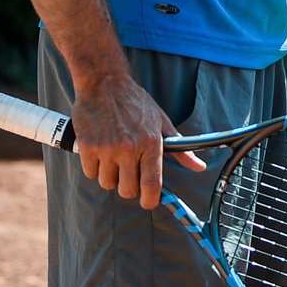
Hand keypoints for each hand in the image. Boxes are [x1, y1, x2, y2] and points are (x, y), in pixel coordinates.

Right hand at [70, 71, 204, 210]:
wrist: (104, 83)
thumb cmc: (136, 103)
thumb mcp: (162, 122)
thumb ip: (180, 149)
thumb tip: (199, 167)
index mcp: (151, 143)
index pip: (152, 184)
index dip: (151, 200)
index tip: (150, 203)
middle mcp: (129, 149)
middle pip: (128, 190)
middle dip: (129, 187)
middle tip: (129, 173)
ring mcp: (106, 148)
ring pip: (108, 183)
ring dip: (111, 176)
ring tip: (113, 158)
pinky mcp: (87, 147)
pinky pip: (90, 173)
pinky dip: (94, 168)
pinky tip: (100, 152)